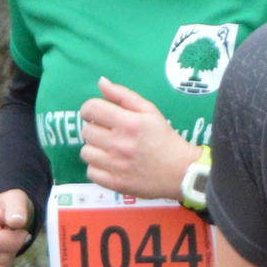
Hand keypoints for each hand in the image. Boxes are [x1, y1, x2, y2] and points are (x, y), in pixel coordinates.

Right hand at [0, 189, 34, 266]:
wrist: (4, 217)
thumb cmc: (10, 207)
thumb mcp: (16, 199)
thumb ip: (17, 207)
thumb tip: (17, 222)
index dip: (16, 240)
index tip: (23, 232)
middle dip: (14, 249)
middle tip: (13, 236)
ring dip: (11, 259)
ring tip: (8, 244)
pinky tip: (4, 254)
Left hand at [79, 78, 193, 199]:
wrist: (181, 172)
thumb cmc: (165, 139)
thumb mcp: (149, 111)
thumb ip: (123, 95)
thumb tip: (101, 82)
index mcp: (128, 123)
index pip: (91, 109)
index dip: (90, 109)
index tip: (97, 115)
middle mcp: (120, 144)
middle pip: (86, 131)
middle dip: (95, 129)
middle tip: (109, 134)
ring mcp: (116, 166)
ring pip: (86, 153)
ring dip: (95, 149)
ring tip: (110, 150)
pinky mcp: (116, 184)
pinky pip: (91, 173)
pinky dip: (98, 168)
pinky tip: (110, 165)